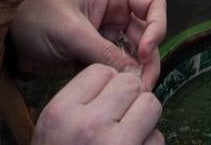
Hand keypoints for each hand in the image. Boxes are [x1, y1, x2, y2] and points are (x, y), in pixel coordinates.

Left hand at [9, 0, 165, 90]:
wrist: (5, 34)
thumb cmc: (37, 17)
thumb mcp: (71, 32)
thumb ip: (103, 53)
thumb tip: (134, 76)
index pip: (152, 4)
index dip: (157, 26)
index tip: (146, 51)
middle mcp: (114, 12)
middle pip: (146, 33)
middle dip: (148, 58)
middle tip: (144, 86)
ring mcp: (104, 34)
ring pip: (133, 53)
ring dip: (135, 72)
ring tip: (132, 93)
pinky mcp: (93, 54)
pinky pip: (115, 66)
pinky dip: (118, 79)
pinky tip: (115, 93)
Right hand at [32, 63, 162, 144]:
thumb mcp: (53, 130)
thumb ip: (80, 102)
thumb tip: (119, 78)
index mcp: (62, 114)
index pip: (101, 71)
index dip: (106, 86)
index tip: (102, 105)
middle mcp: (89, 126)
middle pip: (130, 83)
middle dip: (129, 99)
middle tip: (118, 120)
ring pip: (150, 105)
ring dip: (144, 121)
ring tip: (125, 139)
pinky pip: (157, 139)